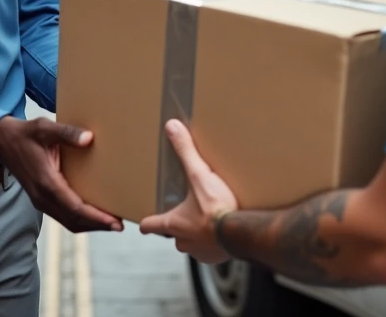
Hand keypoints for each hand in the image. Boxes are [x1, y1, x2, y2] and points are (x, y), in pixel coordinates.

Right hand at [0, 116, 122, 233]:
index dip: (96, 218)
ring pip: (68, 221)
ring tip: (111, 222)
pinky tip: (93, 213)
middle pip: (74, 220)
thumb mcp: (44, 128)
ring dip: (89, 224)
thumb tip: (89, 138)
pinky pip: (63, 216)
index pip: (75, 208)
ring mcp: (40, 200)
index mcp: (46, 182)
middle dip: (98, 225)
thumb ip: (67, 133)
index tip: (115, 222)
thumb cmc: (25, 134)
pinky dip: (79, 219)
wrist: (2, 142)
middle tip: (121, 225)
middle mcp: (42, 196)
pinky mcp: (41, 199)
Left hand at [140, 119, 238, 263]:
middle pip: (174, 233)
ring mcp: (199, 252)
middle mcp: (183, 241)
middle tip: (189, 211)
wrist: (242, 233)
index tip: (144, 223)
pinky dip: (214, 241)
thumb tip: (172, 128)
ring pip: (193, 242)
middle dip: (180, 224)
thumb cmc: (217, 208)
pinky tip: (223, 229)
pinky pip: (210, 250)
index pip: (151, 225)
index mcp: (174, 223)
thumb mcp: (199, 175)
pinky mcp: (216, 258)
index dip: (147, 222)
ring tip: (210, 219)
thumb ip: (185, 152)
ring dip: (198, 233)